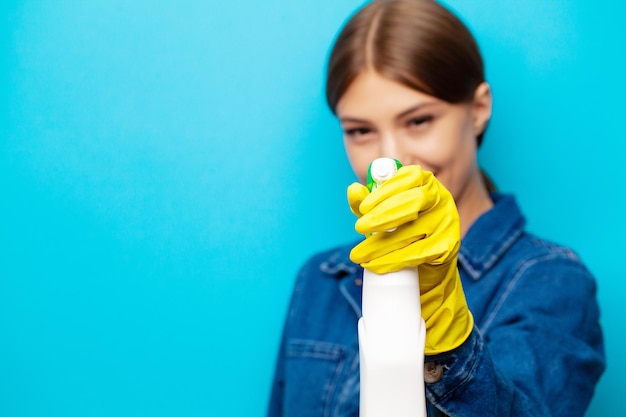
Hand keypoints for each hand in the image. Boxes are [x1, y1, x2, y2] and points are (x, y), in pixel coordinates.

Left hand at [348, 165, 472, 354]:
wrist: (428, 262)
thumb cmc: (402, 228)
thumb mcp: (383, 212)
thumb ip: (367, 201)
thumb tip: (353, 190)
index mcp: (425, 182)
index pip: (408, 178)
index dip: (384, 191)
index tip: (363, 207)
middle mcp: (440, 198)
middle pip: (412, 203)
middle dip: (382, 216)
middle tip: (358, 228)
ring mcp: (447, 222)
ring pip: (412, 231)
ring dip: (381, 245)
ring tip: (359, 255)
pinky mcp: (448, 246)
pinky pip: (418, 254)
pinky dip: (394, 261)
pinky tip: (376, 266)